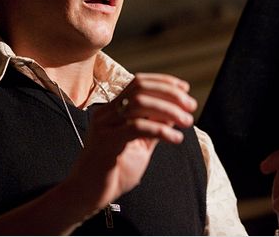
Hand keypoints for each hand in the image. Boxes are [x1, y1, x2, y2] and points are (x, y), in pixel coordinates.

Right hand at [66, 73, 196, 210]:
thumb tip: (174, 111)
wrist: (87, 194)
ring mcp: (103, 125)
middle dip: (169, 93)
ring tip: (187, 121)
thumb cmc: (113, 172)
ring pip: (139, 104)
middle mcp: (105, 113)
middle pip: (139, 88)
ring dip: (168, 109)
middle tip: (191, 106)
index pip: (138, 82)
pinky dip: (161, 130)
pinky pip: (136, 127)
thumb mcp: (140, 145)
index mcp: (112, 110)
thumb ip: (154, 127)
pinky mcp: (105, 141)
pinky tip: (175, 138)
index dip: (163, 82)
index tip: (185, 89)